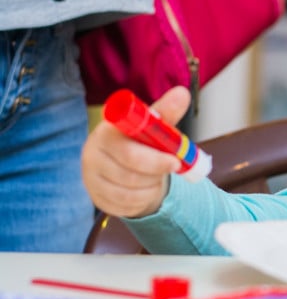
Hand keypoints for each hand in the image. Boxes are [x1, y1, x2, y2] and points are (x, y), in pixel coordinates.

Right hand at [81, 86, 191, 218]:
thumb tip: (182, 93)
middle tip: (172, 168)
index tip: (175, 162)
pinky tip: (146, 189)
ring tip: (157, 176)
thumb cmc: (141, 141)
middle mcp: (92, 153)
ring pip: (129, 192)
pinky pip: (125, 205)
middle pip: (129, 173)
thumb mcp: (154, 126)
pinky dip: (142, 200)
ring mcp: (91, 177)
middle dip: (157, 173)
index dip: (154, 159)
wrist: (126, 165)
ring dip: (151, 187)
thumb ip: (166, 112)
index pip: (128, 150)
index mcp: (106, 132)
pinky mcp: (96, 197)